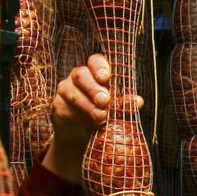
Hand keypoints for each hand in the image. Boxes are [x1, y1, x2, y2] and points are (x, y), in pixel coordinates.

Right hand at [45, 55, 142, 182]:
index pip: (95, 61)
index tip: (107, 78)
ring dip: (87, 104)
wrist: (80, 134)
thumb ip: (124, 103)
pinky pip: (65, 107)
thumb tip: (138, 101)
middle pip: (81, 74)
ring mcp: (65, 90)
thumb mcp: (113, 107)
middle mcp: (77, 77)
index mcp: (94, 71)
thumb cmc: (99, 112)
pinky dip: (78, 115)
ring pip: (72, 92)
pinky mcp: (57, 105)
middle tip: (105, 101)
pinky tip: (87, 122)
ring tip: (101, 116)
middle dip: (93, 87)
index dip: (100, 67)